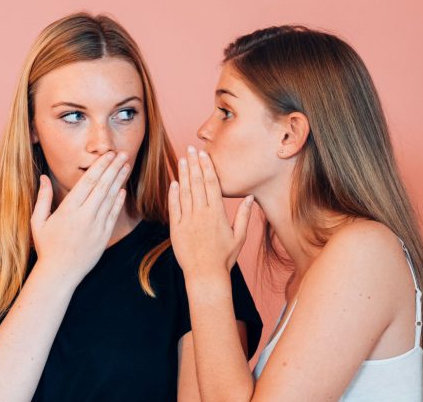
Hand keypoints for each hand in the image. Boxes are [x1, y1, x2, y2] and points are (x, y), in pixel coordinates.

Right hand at [30, 151, 130, 284]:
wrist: (60, 273)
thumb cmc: (47, 247)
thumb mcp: (38, 221)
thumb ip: (43, 198)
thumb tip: (43, 177)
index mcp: (68, 209)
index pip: (87, 182)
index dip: (99, 166)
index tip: (107, 154)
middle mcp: (84, 216)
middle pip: (102, 186)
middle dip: (113, 168)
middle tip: (122, 153)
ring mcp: (96, 226)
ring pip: (110, 198)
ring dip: (119, 180)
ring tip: (126, 165)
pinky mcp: (104, 236)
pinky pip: (113, 214)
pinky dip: (119, 201)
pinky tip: (123, 189)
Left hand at [169, 146, 253, 277]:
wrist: (205, 275)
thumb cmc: (224, 258)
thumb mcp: (238, 237)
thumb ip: (243, 216)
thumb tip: (249, 198)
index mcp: (217, 214)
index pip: (211, 184)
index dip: (206, 167)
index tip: (203, 154)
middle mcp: (202, 214)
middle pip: (197, 183)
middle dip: (194, 164)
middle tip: (190, 148)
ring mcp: (188, 221)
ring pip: (185, 192)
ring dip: (183, 174)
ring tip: (182, 159)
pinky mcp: (176, 229)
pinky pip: (174, 208)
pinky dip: (173, 194)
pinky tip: (173, 182)